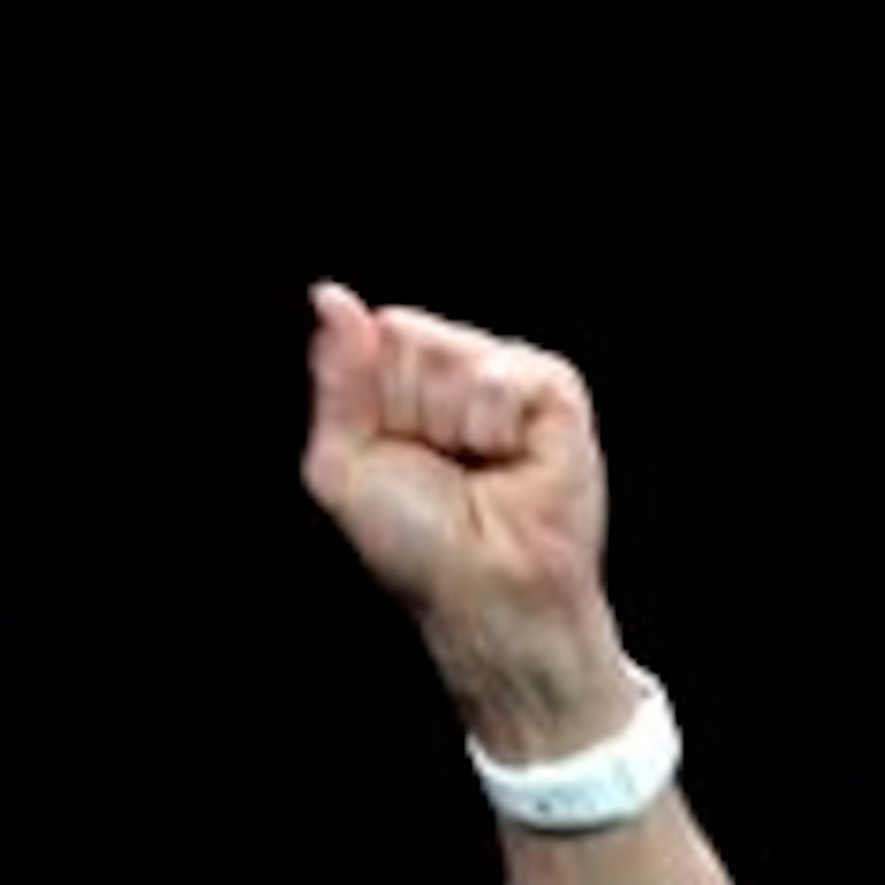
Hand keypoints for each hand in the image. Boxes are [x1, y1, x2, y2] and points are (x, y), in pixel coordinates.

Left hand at [298, 281, 630, 755]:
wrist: (484, 587)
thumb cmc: (415, 541)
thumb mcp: (342, 463)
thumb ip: (336, 379)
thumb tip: (329, 297)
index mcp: (403, 383)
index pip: (374, 334)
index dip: (371, 394)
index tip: (388, 450)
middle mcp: (456, 371)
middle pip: (411, 334)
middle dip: (407, 409)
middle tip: (435, 464)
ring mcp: (507, 376)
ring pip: (452, 354)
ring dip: (448, 423)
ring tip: (475, 467)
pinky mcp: (555, 390)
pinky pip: (501, 374)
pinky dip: (491, 425)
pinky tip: (507, 460)